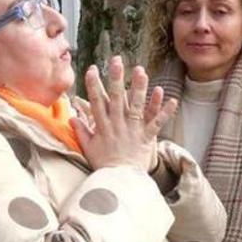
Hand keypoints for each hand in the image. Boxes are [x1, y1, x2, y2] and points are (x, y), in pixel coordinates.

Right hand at [72, 56, 169, 171]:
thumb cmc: (103, 165)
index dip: (94, 85)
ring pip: (136, 106)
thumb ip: (81, 131)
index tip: (93, 69)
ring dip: (139, 88)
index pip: (97, 102)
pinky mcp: (146, 138)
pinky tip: (170, 98)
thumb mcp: (88, 148)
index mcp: (103, 127)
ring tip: (141, 71)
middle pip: (116, 98)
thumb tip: (71, 117)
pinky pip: (156, 123)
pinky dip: (164, 112)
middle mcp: (118, 125)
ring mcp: (133, 130)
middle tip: (116, 61)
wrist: (120, 181)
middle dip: (116, 78)